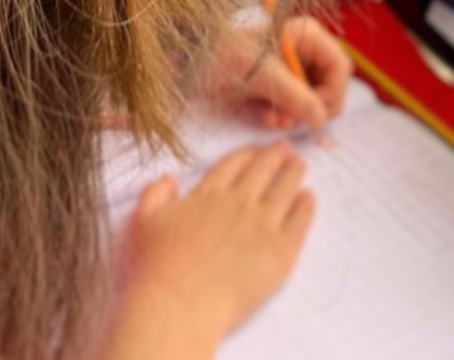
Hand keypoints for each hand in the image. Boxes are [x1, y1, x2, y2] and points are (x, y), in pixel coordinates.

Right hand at [106, 143, 314, 359]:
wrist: (181, 304)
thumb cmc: (158, 266)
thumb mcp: (144, 221)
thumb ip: (154, 194)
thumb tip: (169, 178)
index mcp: (210, 193)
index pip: (234, 164)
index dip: (248, 153)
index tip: (257, 148)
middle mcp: (240, 202)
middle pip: (263, 169)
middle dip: (276, 155)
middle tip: (286, 148)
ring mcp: (263, 224)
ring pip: (285, 189)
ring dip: (294, 172)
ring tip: (300, 164)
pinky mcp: (281, 250)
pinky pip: (299, 220)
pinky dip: (306, 205)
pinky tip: (309, 197)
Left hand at [215, 16, 352, 130]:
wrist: (181, 54)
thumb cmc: (218, 50)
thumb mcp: (259, 73)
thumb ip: (294, 95)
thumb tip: (321, 120)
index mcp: (305, 34)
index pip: (339, 66)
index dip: (333, 93)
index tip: (315, 113)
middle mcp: (301, 49)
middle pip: (328, 85)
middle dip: (311, 107)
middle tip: (291, 120)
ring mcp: (287, 67)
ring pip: (308, 99)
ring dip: (293, 114)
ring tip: (272, 119)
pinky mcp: (271, 84)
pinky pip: (288, 106)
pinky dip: (279, 115)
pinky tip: (264, 116)